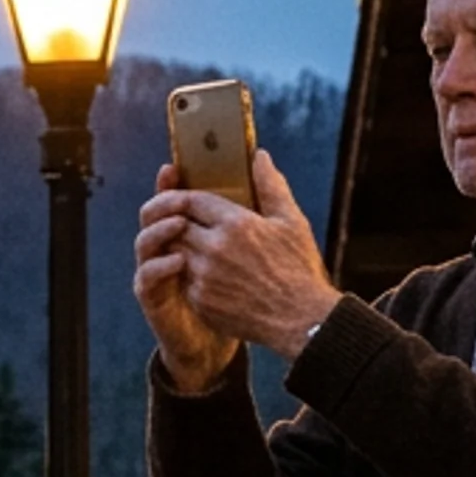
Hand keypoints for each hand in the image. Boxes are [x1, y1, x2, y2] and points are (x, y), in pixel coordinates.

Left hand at [140, 150, 341, 361]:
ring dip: (179, 246)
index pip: (192, 200)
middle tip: (184, 222)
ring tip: (192, 245)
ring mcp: (204, 276)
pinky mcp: (200, 300)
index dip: (184, 197)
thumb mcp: (292, 222)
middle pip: (177, 225)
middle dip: (178, 221)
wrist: (300, 320)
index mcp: (235, 224)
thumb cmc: (299, 269)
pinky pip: (181, 279)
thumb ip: (271, 186)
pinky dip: (186, 272)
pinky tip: (200, 272)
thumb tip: (259, 157)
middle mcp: (214, 248)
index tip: (187, 199)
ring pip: (176, 252)